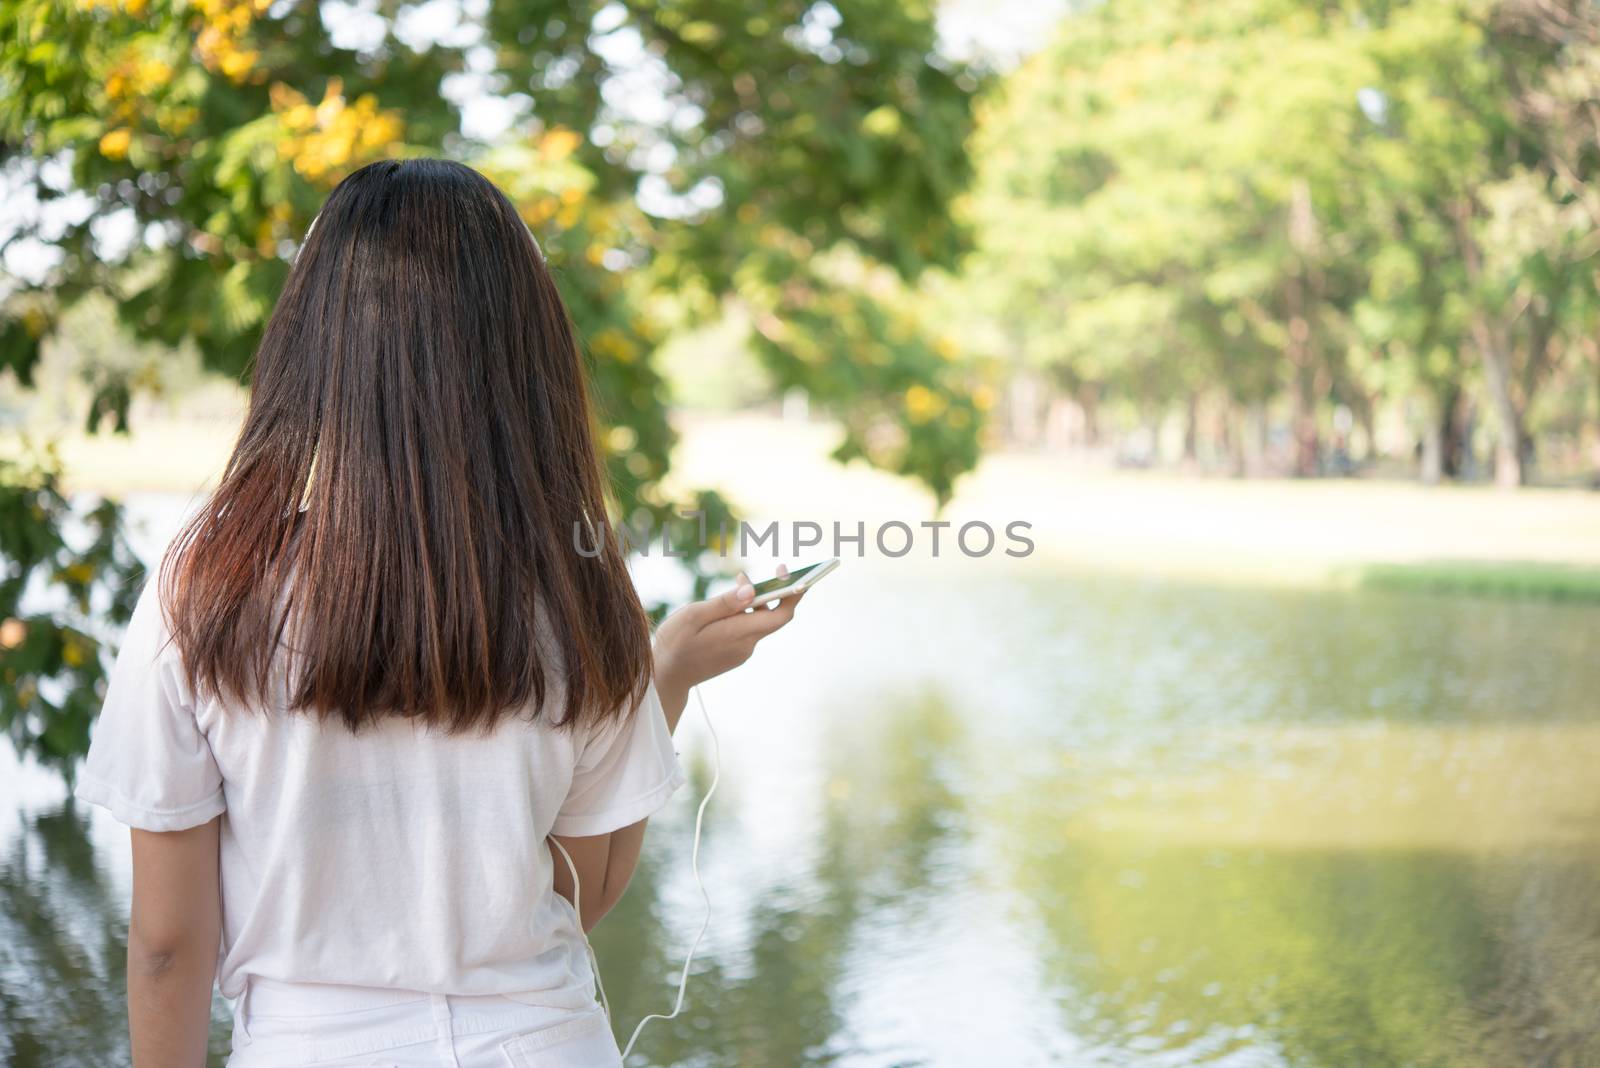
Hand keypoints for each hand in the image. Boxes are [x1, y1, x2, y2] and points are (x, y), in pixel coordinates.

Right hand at [652, 566, 804, 726]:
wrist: (665, 677)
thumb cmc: (675, 644)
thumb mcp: (694, 616)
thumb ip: (725, 603)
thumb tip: (752, 589)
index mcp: (739, 633)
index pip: (781, 614)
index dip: (793, 592)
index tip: (790, 572)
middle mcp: (747, 644)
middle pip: (773, 615)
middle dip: (775, 591)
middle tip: (769, 569)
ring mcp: (742, 651)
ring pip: (759, 621)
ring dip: (756, 600)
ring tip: (740, 580)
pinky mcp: (735, 653)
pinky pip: (748, 628)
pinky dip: (746, 612)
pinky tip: (731, 603)